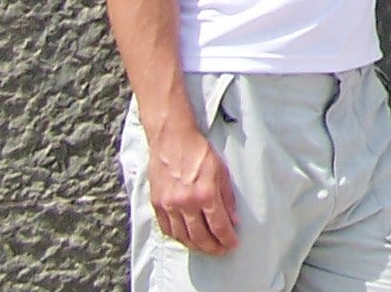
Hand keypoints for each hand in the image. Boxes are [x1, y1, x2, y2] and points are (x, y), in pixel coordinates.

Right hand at [148, 117, 236, 254]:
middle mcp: (186, 203)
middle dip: (213, 247)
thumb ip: (227, 197)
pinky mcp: (157, 204)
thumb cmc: (199, 152)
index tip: (233, 245)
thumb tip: (233, 219)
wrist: (172, 140)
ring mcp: (169, 205)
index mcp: (205, 193)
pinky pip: (167, 229)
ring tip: (206, 247)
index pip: (219, 226)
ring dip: (196, 246)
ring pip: (183, 237)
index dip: (227, 239)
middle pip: (200, 236)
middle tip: (221, 250)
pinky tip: (186, 238)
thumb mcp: (221, 171)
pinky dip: (178, 237)